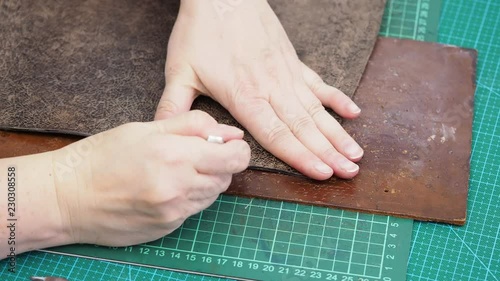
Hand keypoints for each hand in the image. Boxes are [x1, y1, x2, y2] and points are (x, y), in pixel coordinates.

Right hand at [53, 110, 249, 245]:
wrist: (67, 198)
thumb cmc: (101, 156)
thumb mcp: (146, 128)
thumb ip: (194, 126)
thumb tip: (232, 133)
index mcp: (174, 156)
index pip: (234, 158)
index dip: (238, 150)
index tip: (229, 144)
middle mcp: (178, 188)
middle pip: (227, 177)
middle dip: (220, 163)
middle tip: (194, 154)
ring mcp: (174, 212)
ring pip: (212, 195)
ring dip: (205, 181)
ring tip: (175, 171)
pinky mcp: (168, 228)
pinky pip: (194, 210)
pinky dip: (189, 197)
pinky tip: (165, 188)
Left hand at [155, 0, 363, 179]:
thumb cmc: (200, 31)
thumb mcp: (179, 71)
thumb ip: (174, 108)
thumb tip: (165, 137)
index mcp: (245, 95)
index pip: (276, 134)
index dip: (300, 156)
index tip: (322, 174)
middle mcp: (271, 88)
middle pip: (303, 126)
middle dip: (328, 153)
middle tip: (350, 172)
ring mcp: (286, 74)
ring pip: (316, 110)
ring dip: (337, 134)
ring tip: (356, 153)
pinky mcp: (293, 62)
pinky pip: (319, 84)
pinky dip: (337, 100)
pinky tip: (353, 113)